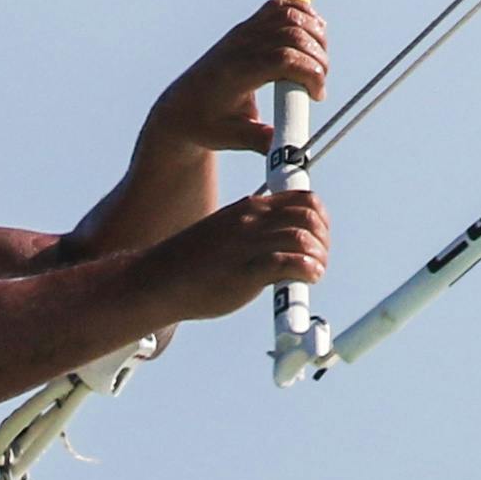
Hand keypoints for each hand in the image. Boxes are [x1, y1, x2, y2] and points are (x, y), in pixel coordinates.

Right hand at [145, 186, 330, 320]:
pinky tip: (307, 279)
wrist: (158, 280)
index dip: (320, 219)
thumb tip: (285, 245)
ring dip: (318, 257)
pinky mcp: (244, 272)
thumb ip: (256, 232)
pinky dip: (307, 270)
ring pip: (302, 236)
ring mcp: (247, 245)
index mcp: (249, 208)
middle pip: (309, 215)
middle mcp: (251, 221)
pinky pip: (288, 262)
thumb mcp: (228, 234)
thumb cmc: (193, 264)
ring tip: (313, 273)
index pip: (302, 199)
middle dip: (322, 238)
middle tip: (318, 260)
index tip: (317, 240)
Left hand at [146, 0, 334, 158]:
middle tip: (319, 84)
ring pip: (288, 15)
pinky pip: (278, 8)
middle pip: (292, 33)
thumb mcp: (230, 137)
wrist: (181, 106)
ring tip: (320, 62)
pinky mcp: (247, 27)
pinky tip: (313, 34)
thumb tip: (290, 147)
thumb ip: (260, 139)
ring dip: (314, 33)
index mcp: (235, 73)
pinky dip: (302, 13)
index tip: (317, 97)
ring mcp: (243, 32)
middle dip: (318, 57)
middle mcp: (239, 46)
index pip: (282, 59)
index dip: (310, 73)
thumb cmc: (204, 123)